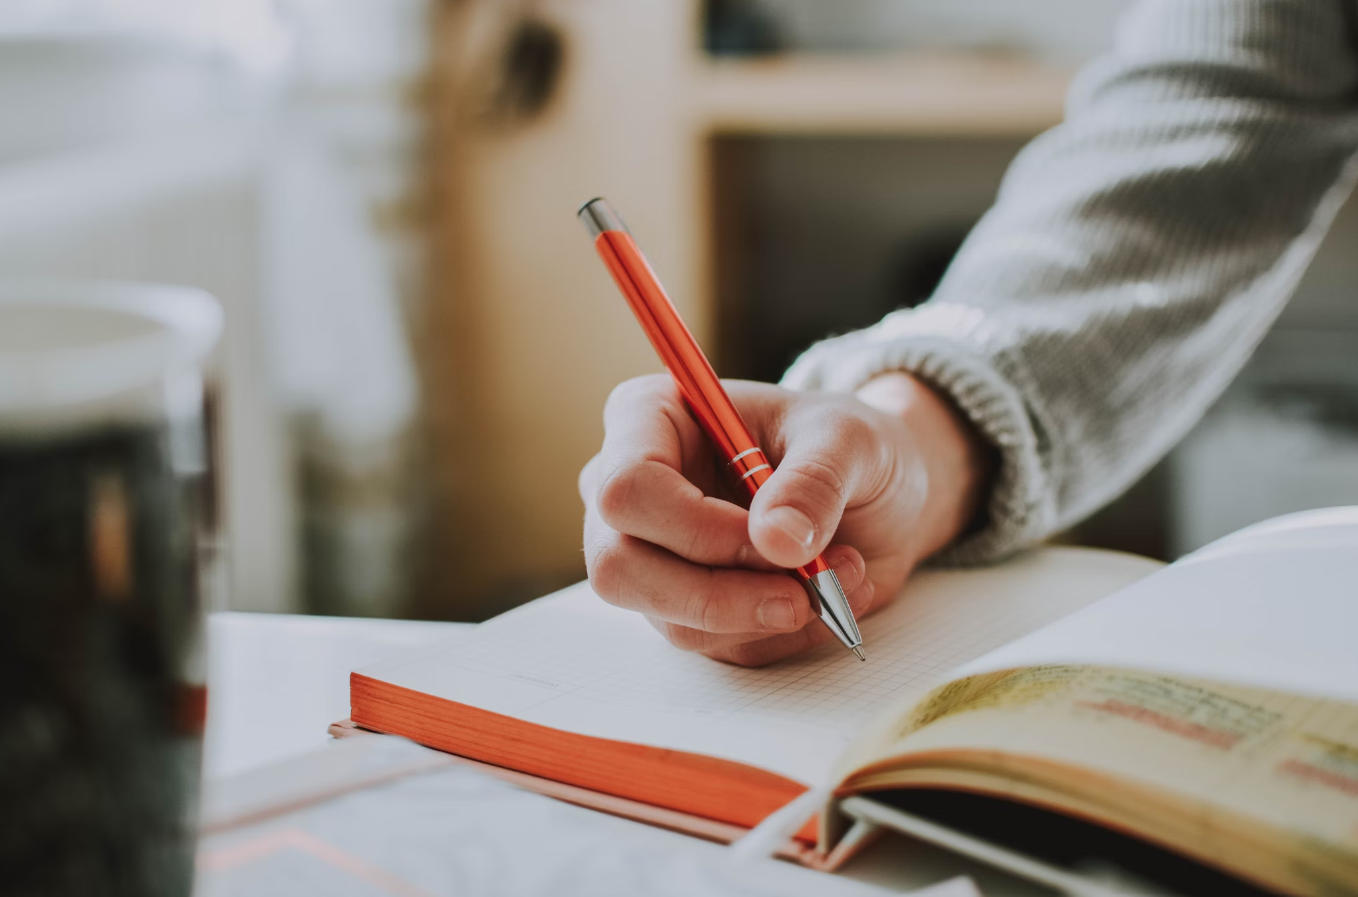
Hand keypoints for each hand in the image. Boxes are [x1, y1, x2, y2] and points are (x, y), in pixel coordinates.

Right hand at [579, 372, 992, 665]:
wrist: (876, 491)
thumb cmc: (846, 445)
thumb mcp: (850, 440)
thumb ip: (814, 481)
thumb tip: (778, 541)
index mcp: (649, 419)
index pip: (627, 487)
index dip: (695, 527)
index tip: (773, 539)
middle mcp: (632, 491)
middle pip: (620, 567)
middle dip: (719, 594)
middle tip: (802, 591)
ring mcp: (650, 555)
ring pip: (671, 619)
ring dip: (766, 613)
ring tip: (840, 573)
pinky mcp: (684, 607)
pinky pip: (716, 645)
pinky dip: (781, 632)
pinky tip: (826, 593)